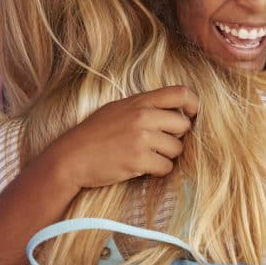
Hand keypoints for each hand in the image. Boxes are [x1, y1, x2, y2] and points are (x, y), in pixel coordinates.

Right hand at [44, 85, 199, 189]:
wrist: (72, 157)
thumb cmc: (94, 134)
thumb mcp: (118, 109)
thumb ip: (144, 107)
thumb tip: (174, 113)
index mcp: (139, 101)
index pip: (181, 93)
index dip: (193, 105)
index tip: (192, 116)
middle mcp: (143, 116)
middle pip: (183, 126)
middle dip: (176, 138)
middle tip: (160, 144)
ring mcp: (141, 138)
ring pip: (176, 149)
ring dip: (166, 156)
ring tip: (147, 157)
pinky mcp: (139, 160)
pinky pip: (166, 167)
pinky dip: (158, 171)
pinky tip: (142, 168)